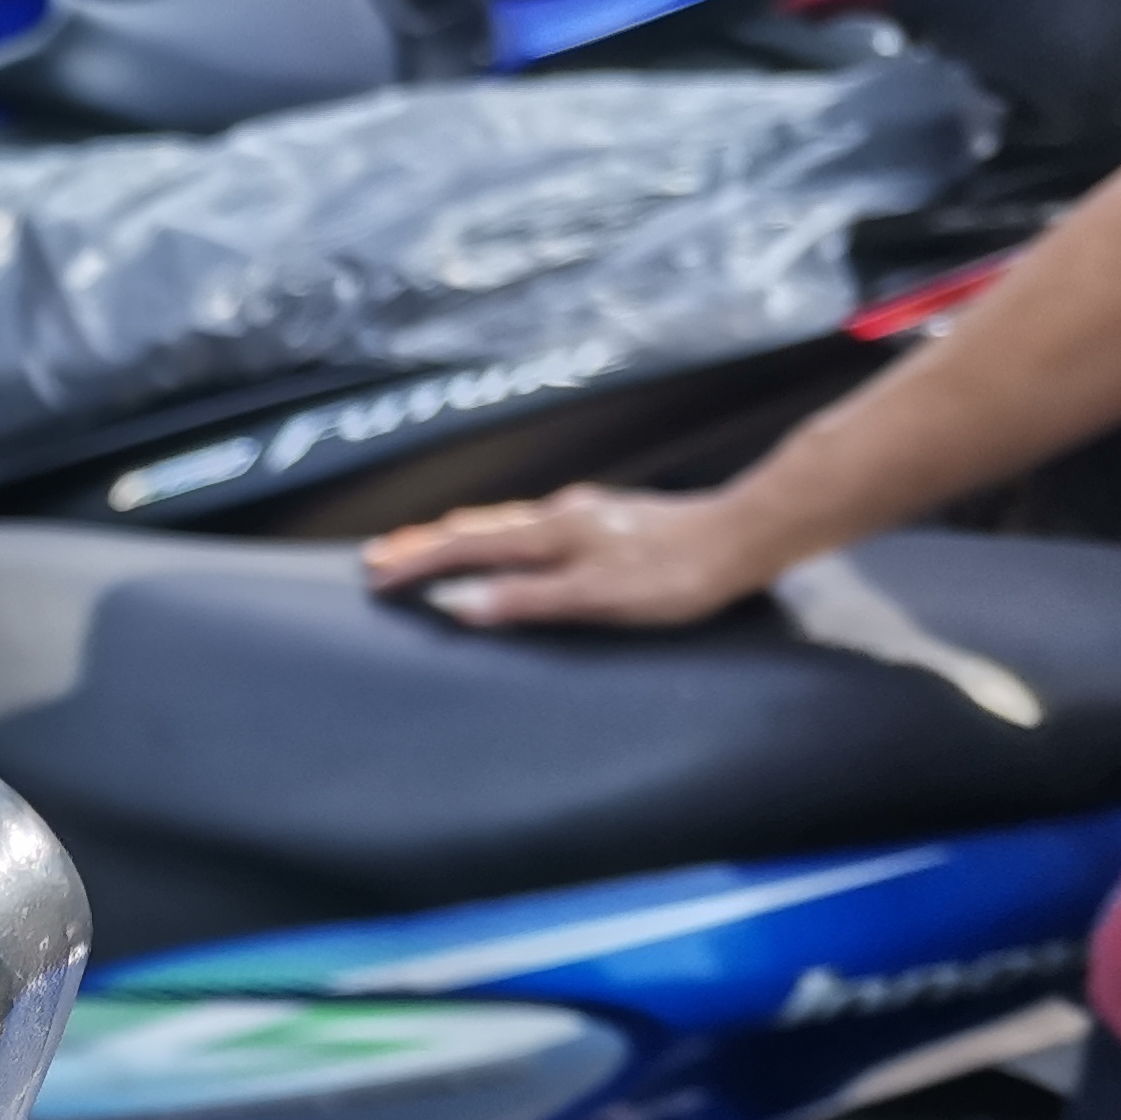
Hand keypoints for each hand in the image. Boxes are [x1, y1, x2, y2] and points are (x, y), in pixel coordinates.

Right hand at [359, 486, 774, 629]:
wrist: (745, 535)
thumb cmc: (676, 573)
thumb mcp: (598, 597)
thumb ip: (528, 600)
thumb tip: (459, 605)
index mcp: (550, 534)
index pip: (465, 548)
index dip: (417, 563)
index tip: (375, 577)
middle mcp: (560, 515)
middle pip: (476, 527)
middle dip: (424, 543)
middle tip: (381, 556)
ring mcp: (584, 514)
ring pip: (504, 523)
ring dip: (458, 536)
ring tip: (429, 546)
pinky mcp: (607, 519)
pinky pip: (532, 525)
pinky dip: (498, 535)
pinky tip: (512, 543)